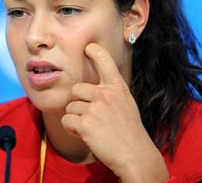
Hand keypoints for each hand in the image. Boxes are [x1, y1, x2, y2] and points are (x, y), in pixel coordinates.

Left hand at [61, 43, 168, 182]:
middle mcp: (105, 94)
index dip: (95, 52)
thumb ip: (110, 93)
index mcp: (117, 87)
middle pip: (76, 89)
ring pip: (70, 107)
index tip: (88, 46)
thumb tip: (90, 88)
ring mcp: (95, 108)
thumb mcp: (126, 103)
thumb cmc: (130, 131)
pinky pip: (67, 120)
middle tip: (91, 117)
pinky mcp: (85, 123)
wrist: (135, 155)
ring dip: (76, 118)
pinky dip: (71, 129)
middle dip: (78, 102)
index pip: (105, 61)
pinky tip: (85, 134)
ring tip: (93, 128)